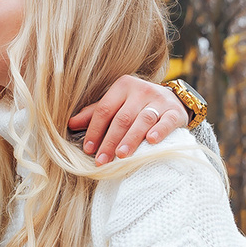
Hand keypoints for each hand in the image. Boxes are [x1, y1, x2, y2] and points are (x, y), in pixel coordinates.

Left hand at [70, 74, 190, 164]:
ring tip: (121, 155)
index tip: (88, 149)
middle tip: (102, 160)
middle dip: (110, 141)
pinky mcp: (175, 112)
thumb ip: (95, 113)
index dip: (95, 130)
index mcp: (123, 86)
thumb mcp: (117, 104)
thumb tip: (70, 123)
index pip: (105, 109)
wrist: (173, 101)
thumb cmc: (137, 105)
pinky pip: (166, 121)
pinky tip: (151, 141)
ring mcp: (159, 100)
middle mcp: (141, 90)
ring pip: (142, 120)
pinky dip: (159, 131)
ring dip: (131, 139)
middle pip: (122, 118)